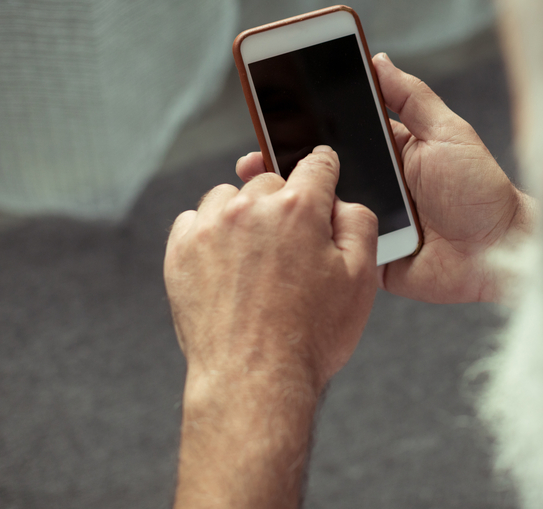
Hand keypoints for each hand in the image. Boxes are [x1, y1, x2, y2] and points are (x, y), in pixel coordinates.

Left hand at [165, 146, 377, 507]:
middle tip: (294, 246)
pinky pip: (195, 221)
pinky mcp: (180, 252)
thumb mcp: (361, 279)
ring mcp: (210, 228)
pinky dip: (212, 234)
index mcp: (299, 208)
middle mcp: (250, 209)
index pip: (317, 163)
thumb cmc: (309, 337)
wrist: (254, 380)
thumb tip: (344, 201)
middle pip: (272, 181)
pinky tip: (229, 267)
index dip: (325, 168)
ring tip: (258, 259)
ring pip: (230, 197)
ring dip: (245, 215)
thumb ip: (359, 224)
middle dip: (286, 204)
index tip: (322, 173)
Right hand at [235, 53, 533, 303]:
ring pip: (323, 212)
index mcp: (391, 152)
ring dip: (294, 204)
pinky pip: (336, 251)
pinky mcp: (371, 260)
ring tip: (260, 193)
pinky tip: (285, 236)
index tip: (273, 112)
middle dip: (287, 164)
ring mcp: (371, 223)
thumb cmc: (482, 189)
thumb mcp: (449, 133)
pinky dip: (313, 245)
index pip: (340, 133)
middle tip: (254, 158)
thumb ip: (412, 98)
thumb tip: (377, 58)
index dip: (308, 124)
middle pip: (323, 173)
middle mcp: (376, 186)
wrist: (503, 252)